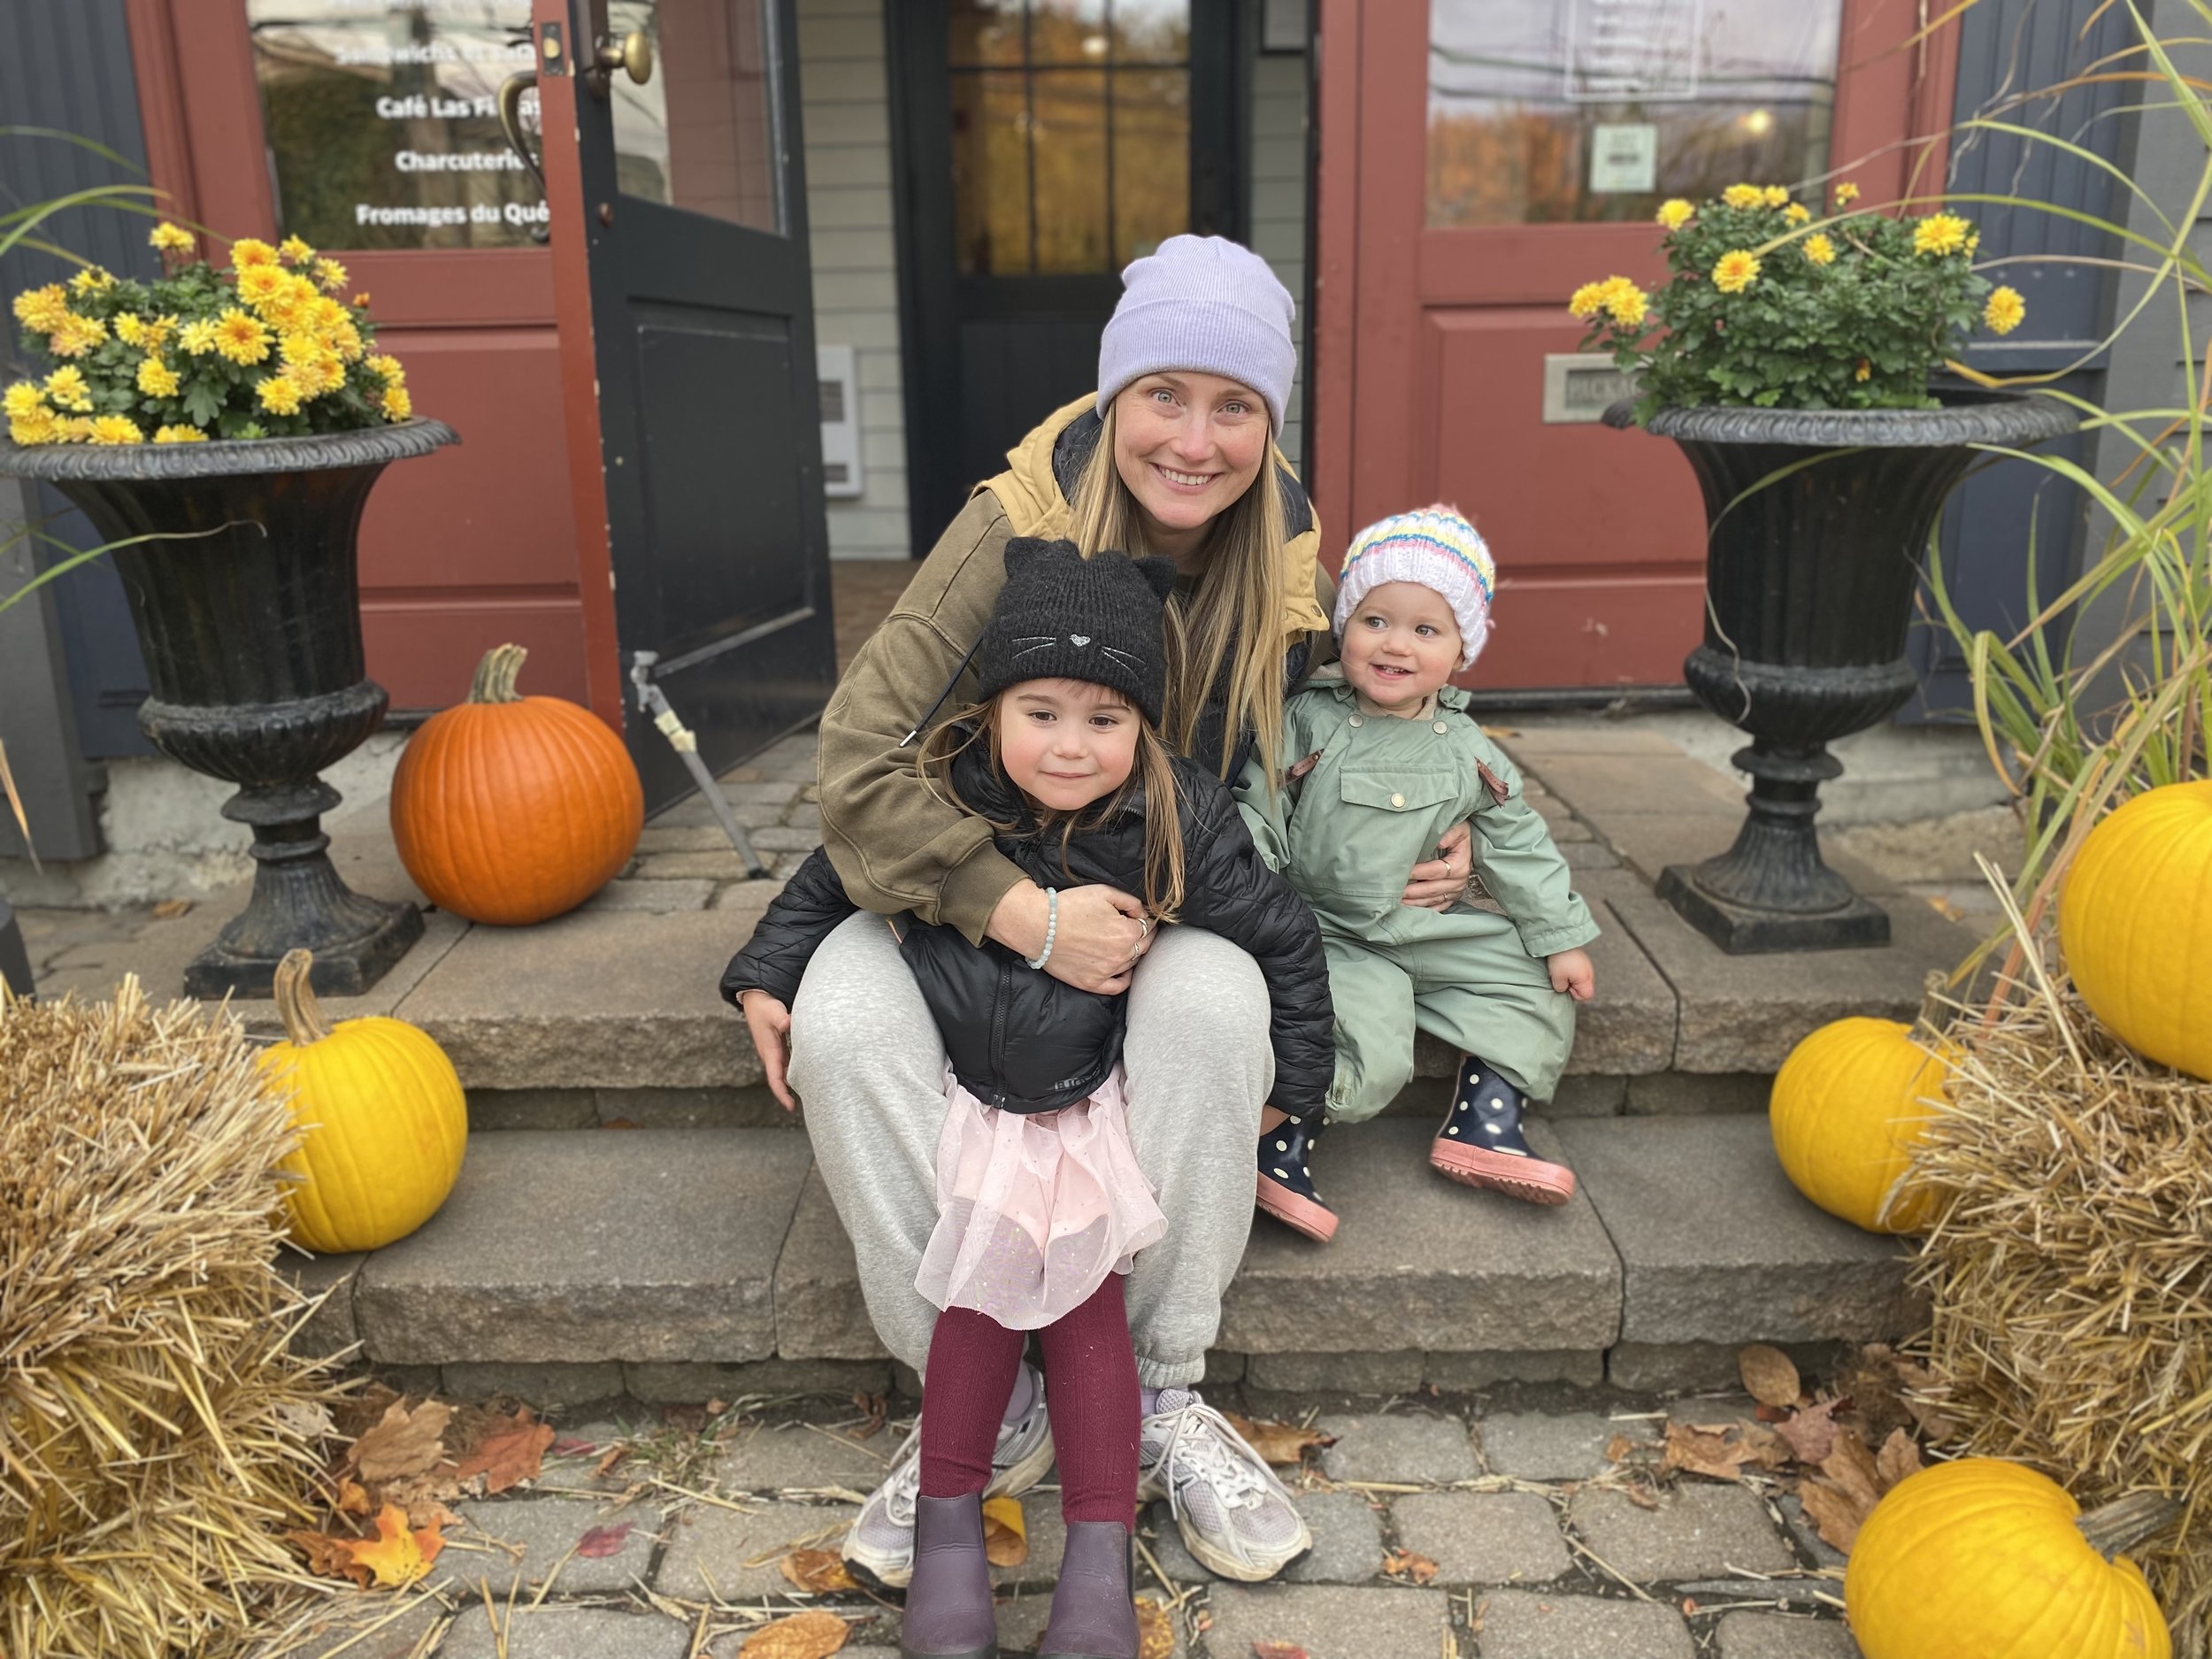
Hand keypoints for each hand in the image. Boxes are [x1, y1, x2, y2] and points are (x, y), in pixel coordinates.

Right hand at [738, 989, 797, 1109]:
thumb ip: (782, 1020)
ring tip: (809, 1094)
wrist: (755, 999)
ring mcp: (774, 1051)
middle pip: (780, 1080)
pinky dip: (794, 1071)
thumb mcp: (774, 1012)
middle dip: (788, 1094)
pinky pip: (787, 1063)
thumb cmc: (764, 1006)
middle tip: (806, 1105)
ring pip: (784, 1072)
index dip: (782, 1093)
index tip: (790, 1106)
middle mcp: (771, 1054)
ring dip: (792, 1083)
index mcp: (769, 1051)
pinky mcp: (778, 1046)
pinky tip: (806, 1074)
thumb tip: (789, 1024)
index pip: (775, 1078)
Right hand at [988, 880, 1153, 993]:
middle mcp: (1121, 955)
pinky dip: (1125, 979)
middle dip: (1144, 936)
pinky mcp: (1092, 983)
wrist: (1039, 925)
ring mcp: (1107, 971)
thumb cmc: (1070, 906)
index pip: (1147, 927)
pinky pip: (1117, 986)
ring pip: (1131, 964)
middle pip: (1143, 946)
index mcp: (1127, 932)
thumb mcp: (1104, 893)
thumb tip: (1143, 914)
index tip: (1139, 917)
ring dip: (1133, 953)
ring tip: (1124, 944)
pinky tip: (1123, 970)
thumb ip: (1131, 902)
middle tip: (1137, 929)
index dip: (1145, 920)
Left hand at [1402, 820, 1473, 910]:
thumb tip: (1439, 841)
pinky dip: (1424, 909)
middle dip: (1413, 892)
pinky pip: (1438, 907)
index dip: (1419, 872)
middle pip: (1432, 889)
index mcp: (1459, 865)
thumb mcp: (1460, 828)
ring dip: (1415, 903)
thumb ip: (1451, 833)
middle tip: (1395, 892)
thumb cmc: (1459, 835)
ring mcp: (1456, 891)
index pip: (1435, 871)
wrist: (1468, 845)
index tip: (1403, 872)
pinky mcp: (1452, 897)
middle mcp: (1459, 881)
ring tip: (1398, 902)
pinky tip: (1410, 909)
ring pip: (1433, 900)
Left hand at [1548, 947, 1595, 1001]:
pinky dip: (1572, 971)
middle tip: (1563, 979)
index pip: (1587, 995)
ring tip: (1562, 971)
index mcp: (1586, 979)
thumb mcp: (1557, 979)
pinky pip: (1579, 971)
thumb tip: (1564, 988)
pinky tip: (1564, 966)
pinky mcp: (1582, 960)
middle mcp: (1589, 972)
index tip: (1566, 987)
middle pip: (1584, 987)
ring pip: (1581, 979)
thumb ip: (1562, 989)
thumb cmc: (1560, 960)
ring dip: (1572, 978)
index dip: (1575, 995)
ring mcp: (1586, 965)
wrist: (1560, 941)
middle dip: (1573, 987)